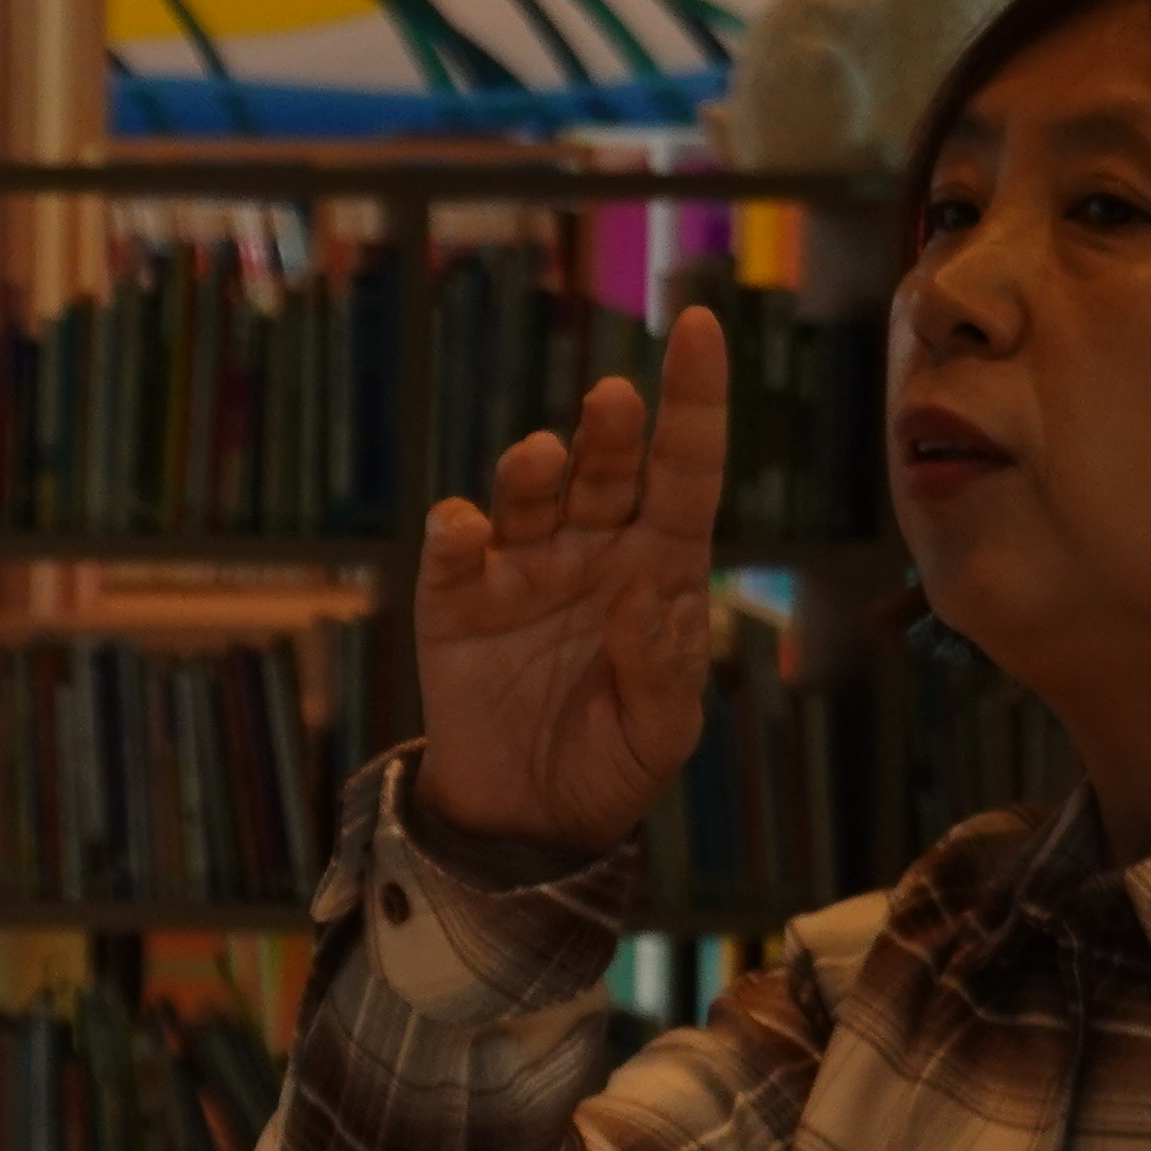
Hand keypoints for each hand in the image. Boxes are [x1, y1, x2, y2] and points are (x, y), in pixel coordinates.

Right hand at [409, 302, 730, 855]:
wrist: (525, 824)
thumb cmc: (610, 768)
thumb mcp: (661, 735)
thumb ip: (663, 670)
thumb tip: (644, 596)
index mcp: (658, 569)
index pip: (685, 469)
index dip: (694, 400)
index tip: (695, 327)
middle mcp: (591, 552)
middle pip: (606, 467)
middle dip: (611, 428)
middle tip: (613, 401)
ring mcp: (521, 571)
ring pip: (530, 494)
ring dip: (535, 468)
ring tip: (544, 459)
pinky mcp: (456, 602)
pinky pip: (455, 553)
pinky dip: (456, 532)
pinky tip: (464, 529)